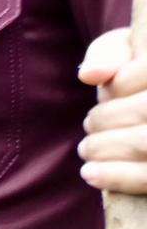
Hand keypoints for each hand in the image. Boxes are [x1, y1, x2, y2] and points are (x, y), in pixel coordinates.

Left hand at [82, 28, 146, 194]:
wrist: (145, 105)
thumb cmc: (139, 70)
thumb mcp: (126, 51)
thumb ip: (107, 54)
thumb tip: (90, 75)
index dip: (119, 85)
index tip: (106, 91)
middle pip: (145, 109)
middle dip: (106, 119)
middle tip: (89, 125)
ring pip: (145, 142)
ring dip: (105, 147)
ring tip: (87, 148)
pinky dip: (116, 177)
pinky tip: (90, 173)